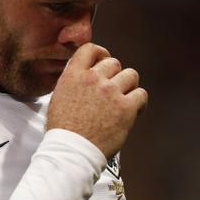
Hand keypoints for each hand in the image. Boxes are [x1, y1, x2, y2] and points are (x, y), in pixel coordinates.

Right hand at [46, 43, 147, 158]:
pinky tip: (134, 110)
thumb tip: (84, 77)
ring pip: (131, 75)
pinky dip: (140, 102)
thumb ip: (73, 82)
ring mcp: (111, 92)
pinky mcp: (125, 107)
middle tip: (114, 88)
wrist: (72, 150)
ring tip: (125, 99)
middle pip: (114, 62)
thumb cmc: (64, 130)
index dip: (101, 53)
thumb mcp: (58, 97)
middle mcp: (93, 79)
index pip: (90, 49)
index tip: (104, 61)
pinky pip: (141, 94)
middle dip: (115, 74)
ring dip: (129, 86)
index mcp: (74, 75)